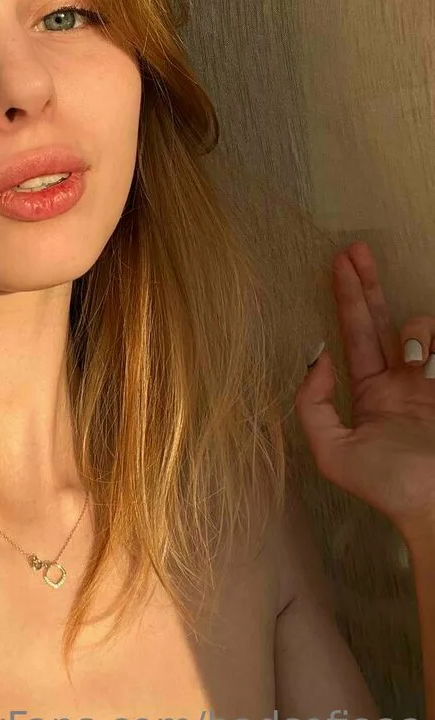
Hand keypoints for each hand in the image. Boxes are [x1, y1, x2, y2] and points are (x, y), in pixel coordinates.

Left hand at [295, 240, 434, 546]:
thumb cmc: (389, 486)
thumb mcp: (331, 450)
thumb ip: (312, 404)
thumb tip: (317, 356)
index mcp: (371, 392)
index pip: (355, 333)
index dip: (348, 297)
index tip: (340, 262)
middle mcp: (402, 379)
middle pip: (382, 317)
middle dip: (368, 282)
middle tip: (356, 248)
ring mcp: (434, 378)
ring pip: (423, 326)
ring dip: (418, 335)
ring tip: (421, 367)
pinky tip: (433, 368)